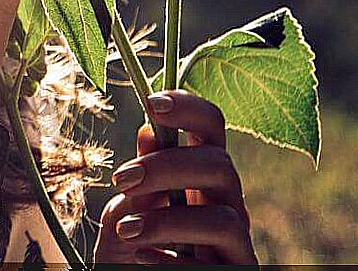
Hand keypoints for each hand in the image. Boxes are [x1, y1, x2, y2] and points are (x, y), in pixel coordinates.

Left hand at [94, 89, 257, 264]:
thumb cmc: (131, 255)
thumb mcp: (125, 216)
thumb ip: (139, 183)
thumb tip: (149, 133)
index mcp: (198, 178)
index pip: (211, 128)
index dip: (189, 108)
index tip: (151, 102)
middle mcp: (224, 205)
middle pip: (221, 166)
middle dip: (168, 166)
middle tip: (122, 179)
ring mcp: (235, 245)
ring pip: (225, 219)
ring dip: (168, 221)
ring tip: (126, 231)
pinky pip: (216, 265)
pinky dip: (176, 261)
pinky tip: (143, 259)